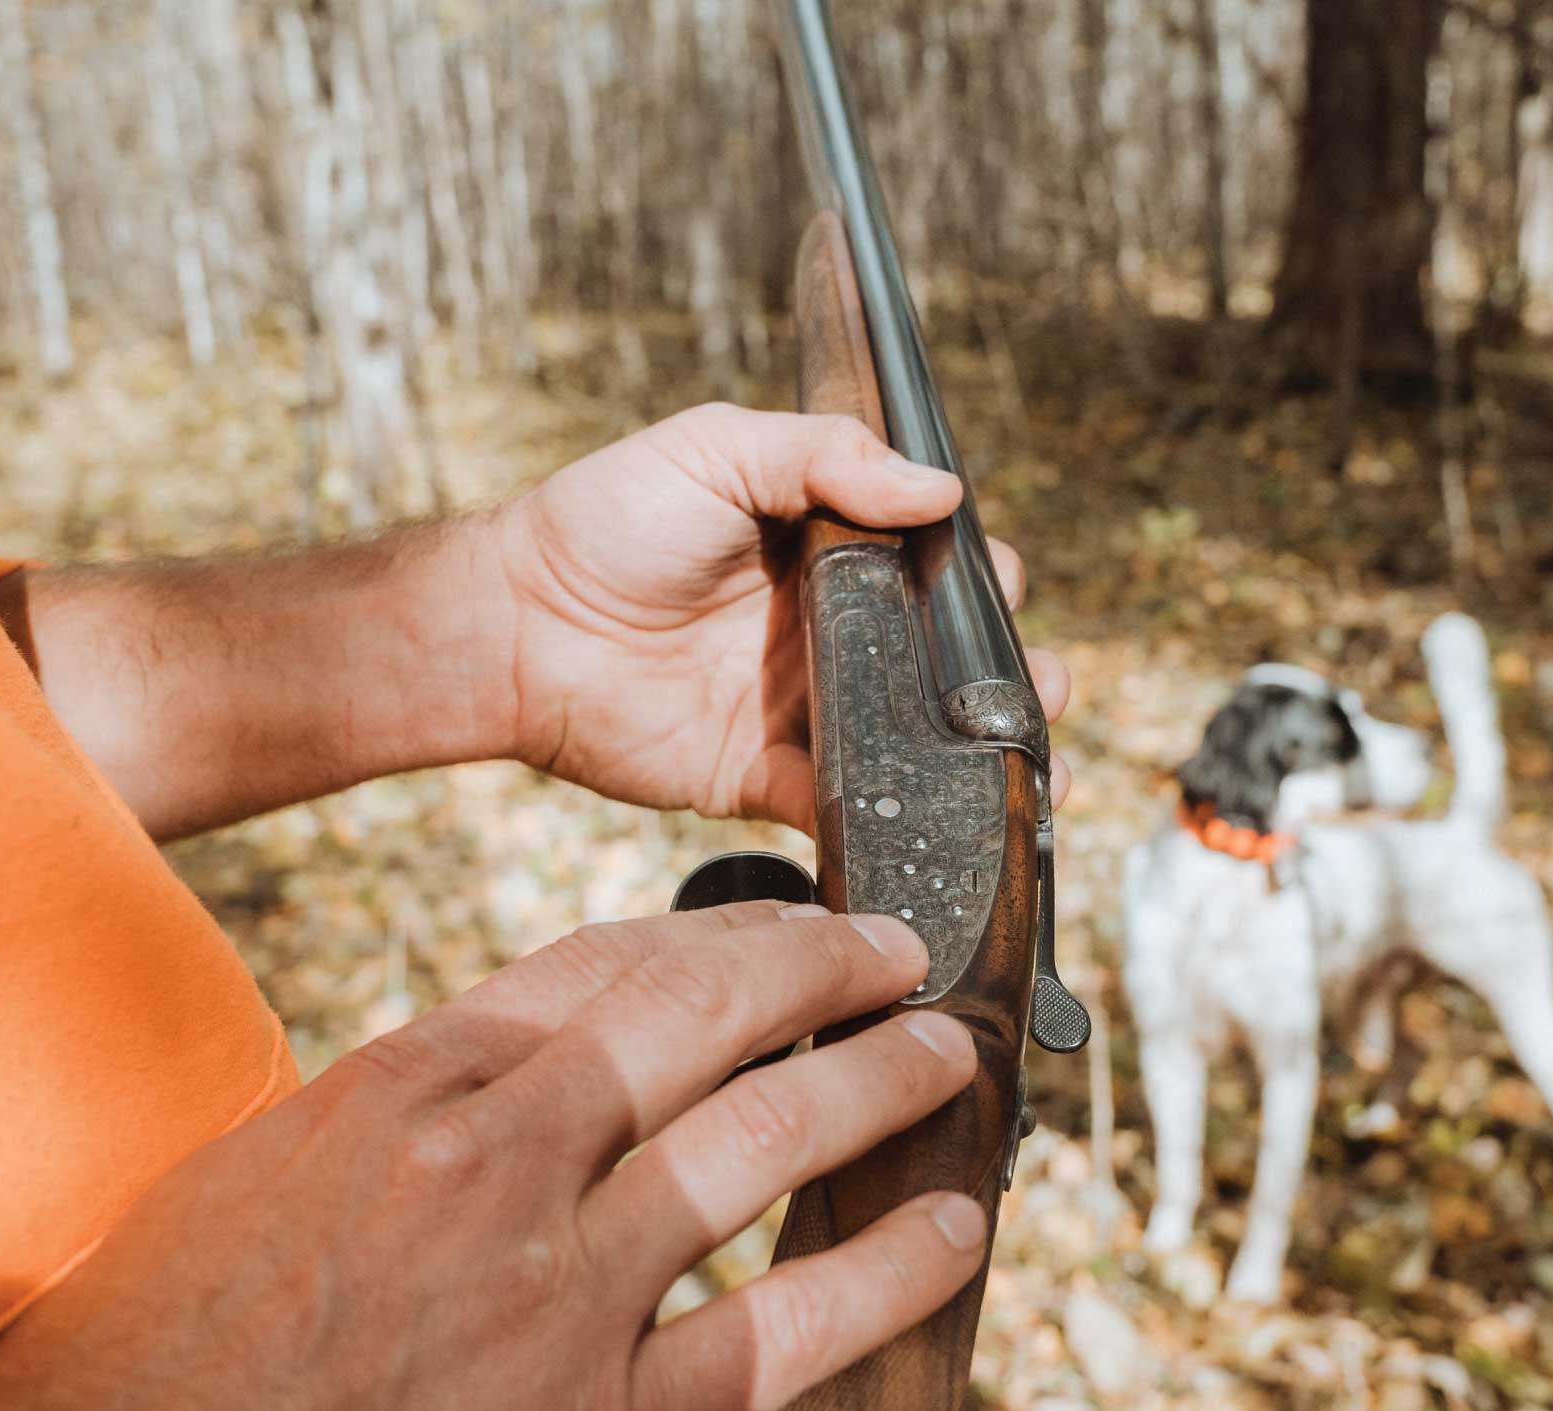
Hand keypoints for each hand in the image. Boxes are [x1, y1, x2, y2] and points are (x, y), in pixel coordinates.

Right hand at [0, 904, 982, 1410]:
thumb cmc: (158, 1368)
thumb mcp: (271, 1176)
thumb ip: (412, 1111)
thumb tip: (522, 1070)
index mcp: (407, 1089)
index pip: (603, 964)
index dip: (718, 932)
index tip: (777, 925)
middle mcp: (494, 1162)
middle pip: (704, 1013)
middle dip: (821, 964)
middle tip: (891, 950)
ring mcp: (557, 1292)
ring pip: (767, 1136)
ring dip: (879, 1078)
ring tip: (941, 1053)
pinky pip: (792, 1323)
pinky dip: (890, 1266)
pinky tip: (951, 1228)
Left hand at [494, 404, 1072, 829]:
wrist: (516, 624)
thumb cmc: (605, 521)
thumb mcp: (718, 448)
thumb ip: (826, 455)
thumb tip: (941, 490)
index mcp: (828, 551)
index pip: (934, 562)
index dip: (979, 576)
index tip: (996, 585)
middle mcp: (830, 633)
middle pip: (946, 658)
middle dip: (1010, 672)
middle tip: (1036, 684)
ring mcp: (805, 709)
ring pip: (918, 738)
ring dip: (979, 751)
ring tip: (1028, 752)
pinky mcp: (769, 776)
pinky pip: (850, 805)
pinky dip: (899, 818)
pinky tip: (948, 821)